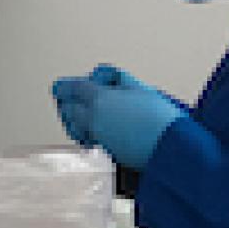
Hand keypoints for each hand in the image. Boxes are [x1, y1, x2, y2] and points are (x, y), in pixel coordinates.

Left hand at [50, 68, 183, 169]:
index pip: (73, 89)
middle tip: (68, 96)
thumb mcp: (140, 88)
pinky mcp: (103, 151)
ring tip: (76, 112)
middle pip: (68, 108)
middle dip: (67, 101)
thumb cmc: (159, 118)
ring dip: (72, 117)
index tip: (60, 85)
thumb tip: (105, 76)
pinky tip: (90, 130)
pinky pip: (84, 138)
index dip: (66, 86)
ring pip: (73, 125)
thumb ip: (119, 79)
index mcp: (99, 99)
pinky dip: (82, 132)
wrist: (168, 147)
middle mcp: (92, 119)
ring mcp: (96, 137)